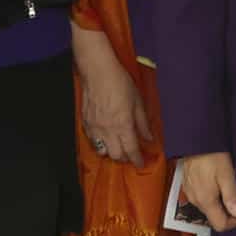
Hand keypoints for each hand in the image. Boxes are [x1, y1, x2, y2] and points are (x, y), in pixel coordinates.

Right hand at [73, 30, 151, 166]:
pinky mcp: (85, 123)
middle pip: (116, 155)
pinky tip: (105, 138)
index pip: (131, 151)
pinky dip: (100, 144)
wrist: (98, 71)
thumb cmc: (119, 82)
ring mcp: (95, 128)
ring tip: (118, 147)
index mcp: (123, 125)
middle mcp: (108, 130)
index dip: (137, 160)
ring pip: (102, 152)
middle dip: (125, 158)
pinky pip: (92, 141)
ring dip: (111, 152)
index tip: (141, 163)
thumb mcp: (137, 101)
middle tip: (131, 154)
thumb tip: (149, 137)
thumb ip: (143, 123)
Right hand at [178, 153, 235, 230]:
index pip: (220, 225)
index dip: (234, 222)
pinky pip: (202, 199)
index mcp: (206, 201)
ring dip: (220, 203)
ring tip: (228, 187)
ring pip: (208, 208)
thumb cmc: (211, 155)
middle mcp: (196, 201)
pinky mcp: (188, 187)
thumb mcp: (226, 174)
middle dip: (228, 212)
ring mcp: (190, 195)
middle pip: (214, 218)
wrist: (193, 140)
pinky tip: (217, 182)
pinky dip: (212, 196)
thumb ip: (232, 195)